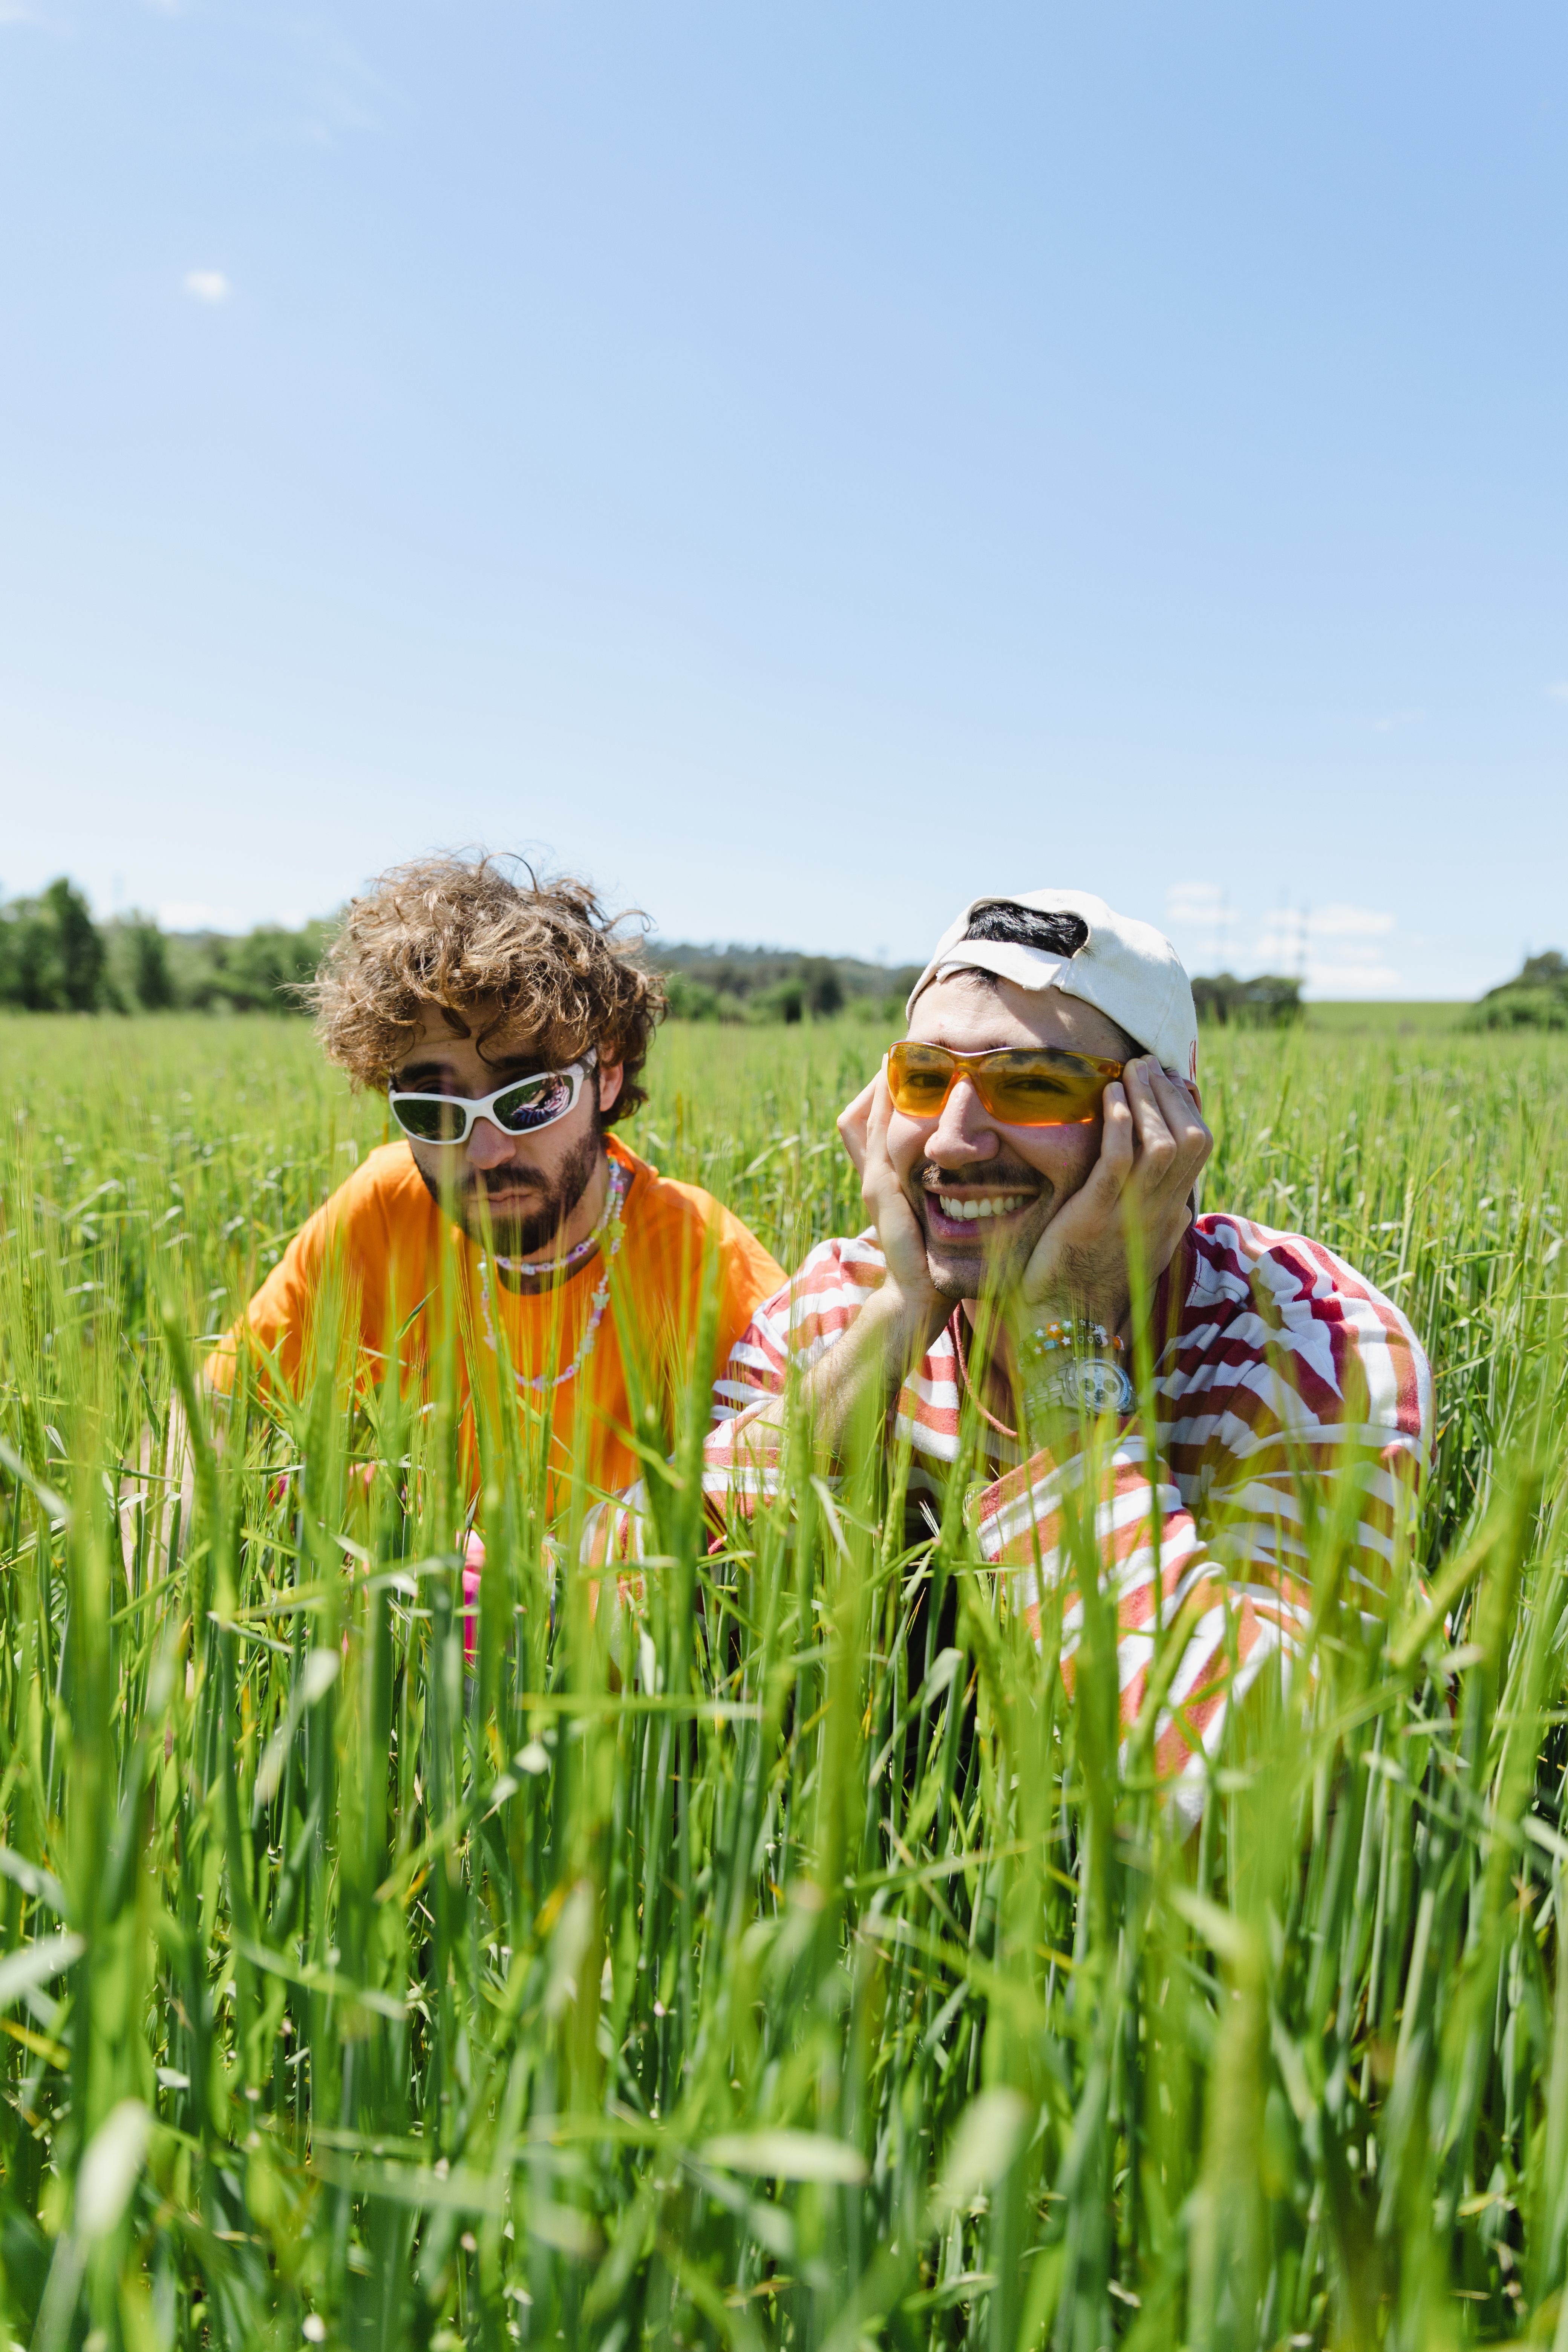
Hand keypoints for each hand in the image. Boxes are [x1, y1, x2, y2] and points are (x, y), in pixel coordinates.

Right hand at [838, 1065, 946, 1347]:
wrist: (920, 1297)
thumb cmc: (939, 1257)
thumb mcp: (943, 1212)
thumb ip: (950, 1186)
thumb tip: (982, 1155)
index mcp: (889, 1178)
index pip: (881, 1123)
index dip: (891, 1091)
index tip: (910, 1062)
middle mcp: (876, 1175)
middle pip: (869, 1113)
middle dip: (885, 1079)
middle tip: (905, 1045)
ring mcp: (875, 1184)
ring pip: (873, 1120)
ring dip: (884, 1086)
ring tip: (898, 1054)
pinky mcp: (882, 1194)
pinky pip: (881, 1140)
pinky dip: (887, 1111)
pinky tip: (899, 1088)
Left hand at [1018, 1058, 1211, 1335]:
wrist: (1067, 1325)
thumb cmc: (1092, 1280)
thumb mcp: (1137, 1243)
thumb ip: (1156, 1214)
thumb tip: (1173, 1191)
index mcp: (1172, 1215)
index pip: (1202, 1148)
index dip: (1189, 1107)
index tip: (1170, 1080)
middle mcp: (1162, 1211)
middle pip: (1193, 1138)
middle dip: (1171, 1094)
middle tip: (1148, 1064)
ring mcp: (1132, 1214)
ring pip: (1163, 1143)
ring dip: (1148, 1100)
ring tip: (1130, 1070)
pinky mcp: (1096, 1216)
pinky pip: (1120, 1161)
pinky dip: (1120, 1123)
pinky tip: (1110, 1096)